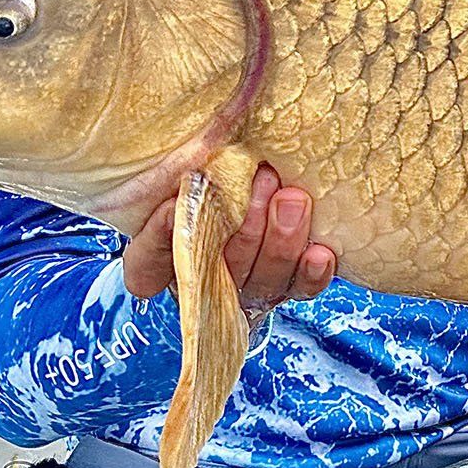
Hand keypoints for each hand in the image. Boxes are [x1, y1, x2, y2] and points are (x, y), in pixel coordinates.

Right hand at [123, 164, 337, 307]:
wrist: (247, 194)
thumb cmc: (205, 196)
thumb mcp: (176, 196)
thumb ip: (168, 205)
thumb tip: (173, 207)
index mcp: (166, 260)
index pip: (146, 266)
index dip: (159, 240)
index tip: (172, 208)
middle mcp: (209, 283)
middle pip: (227, 266)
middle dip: (248, 225)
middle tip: (264, 179)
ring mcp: (252, 286)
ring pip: (268, 276)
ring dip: (283, 238)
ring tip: (294, 199)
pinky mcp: (290, 284)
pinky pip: (302, 287)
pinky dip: (313, 273)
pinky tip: (321, 254)